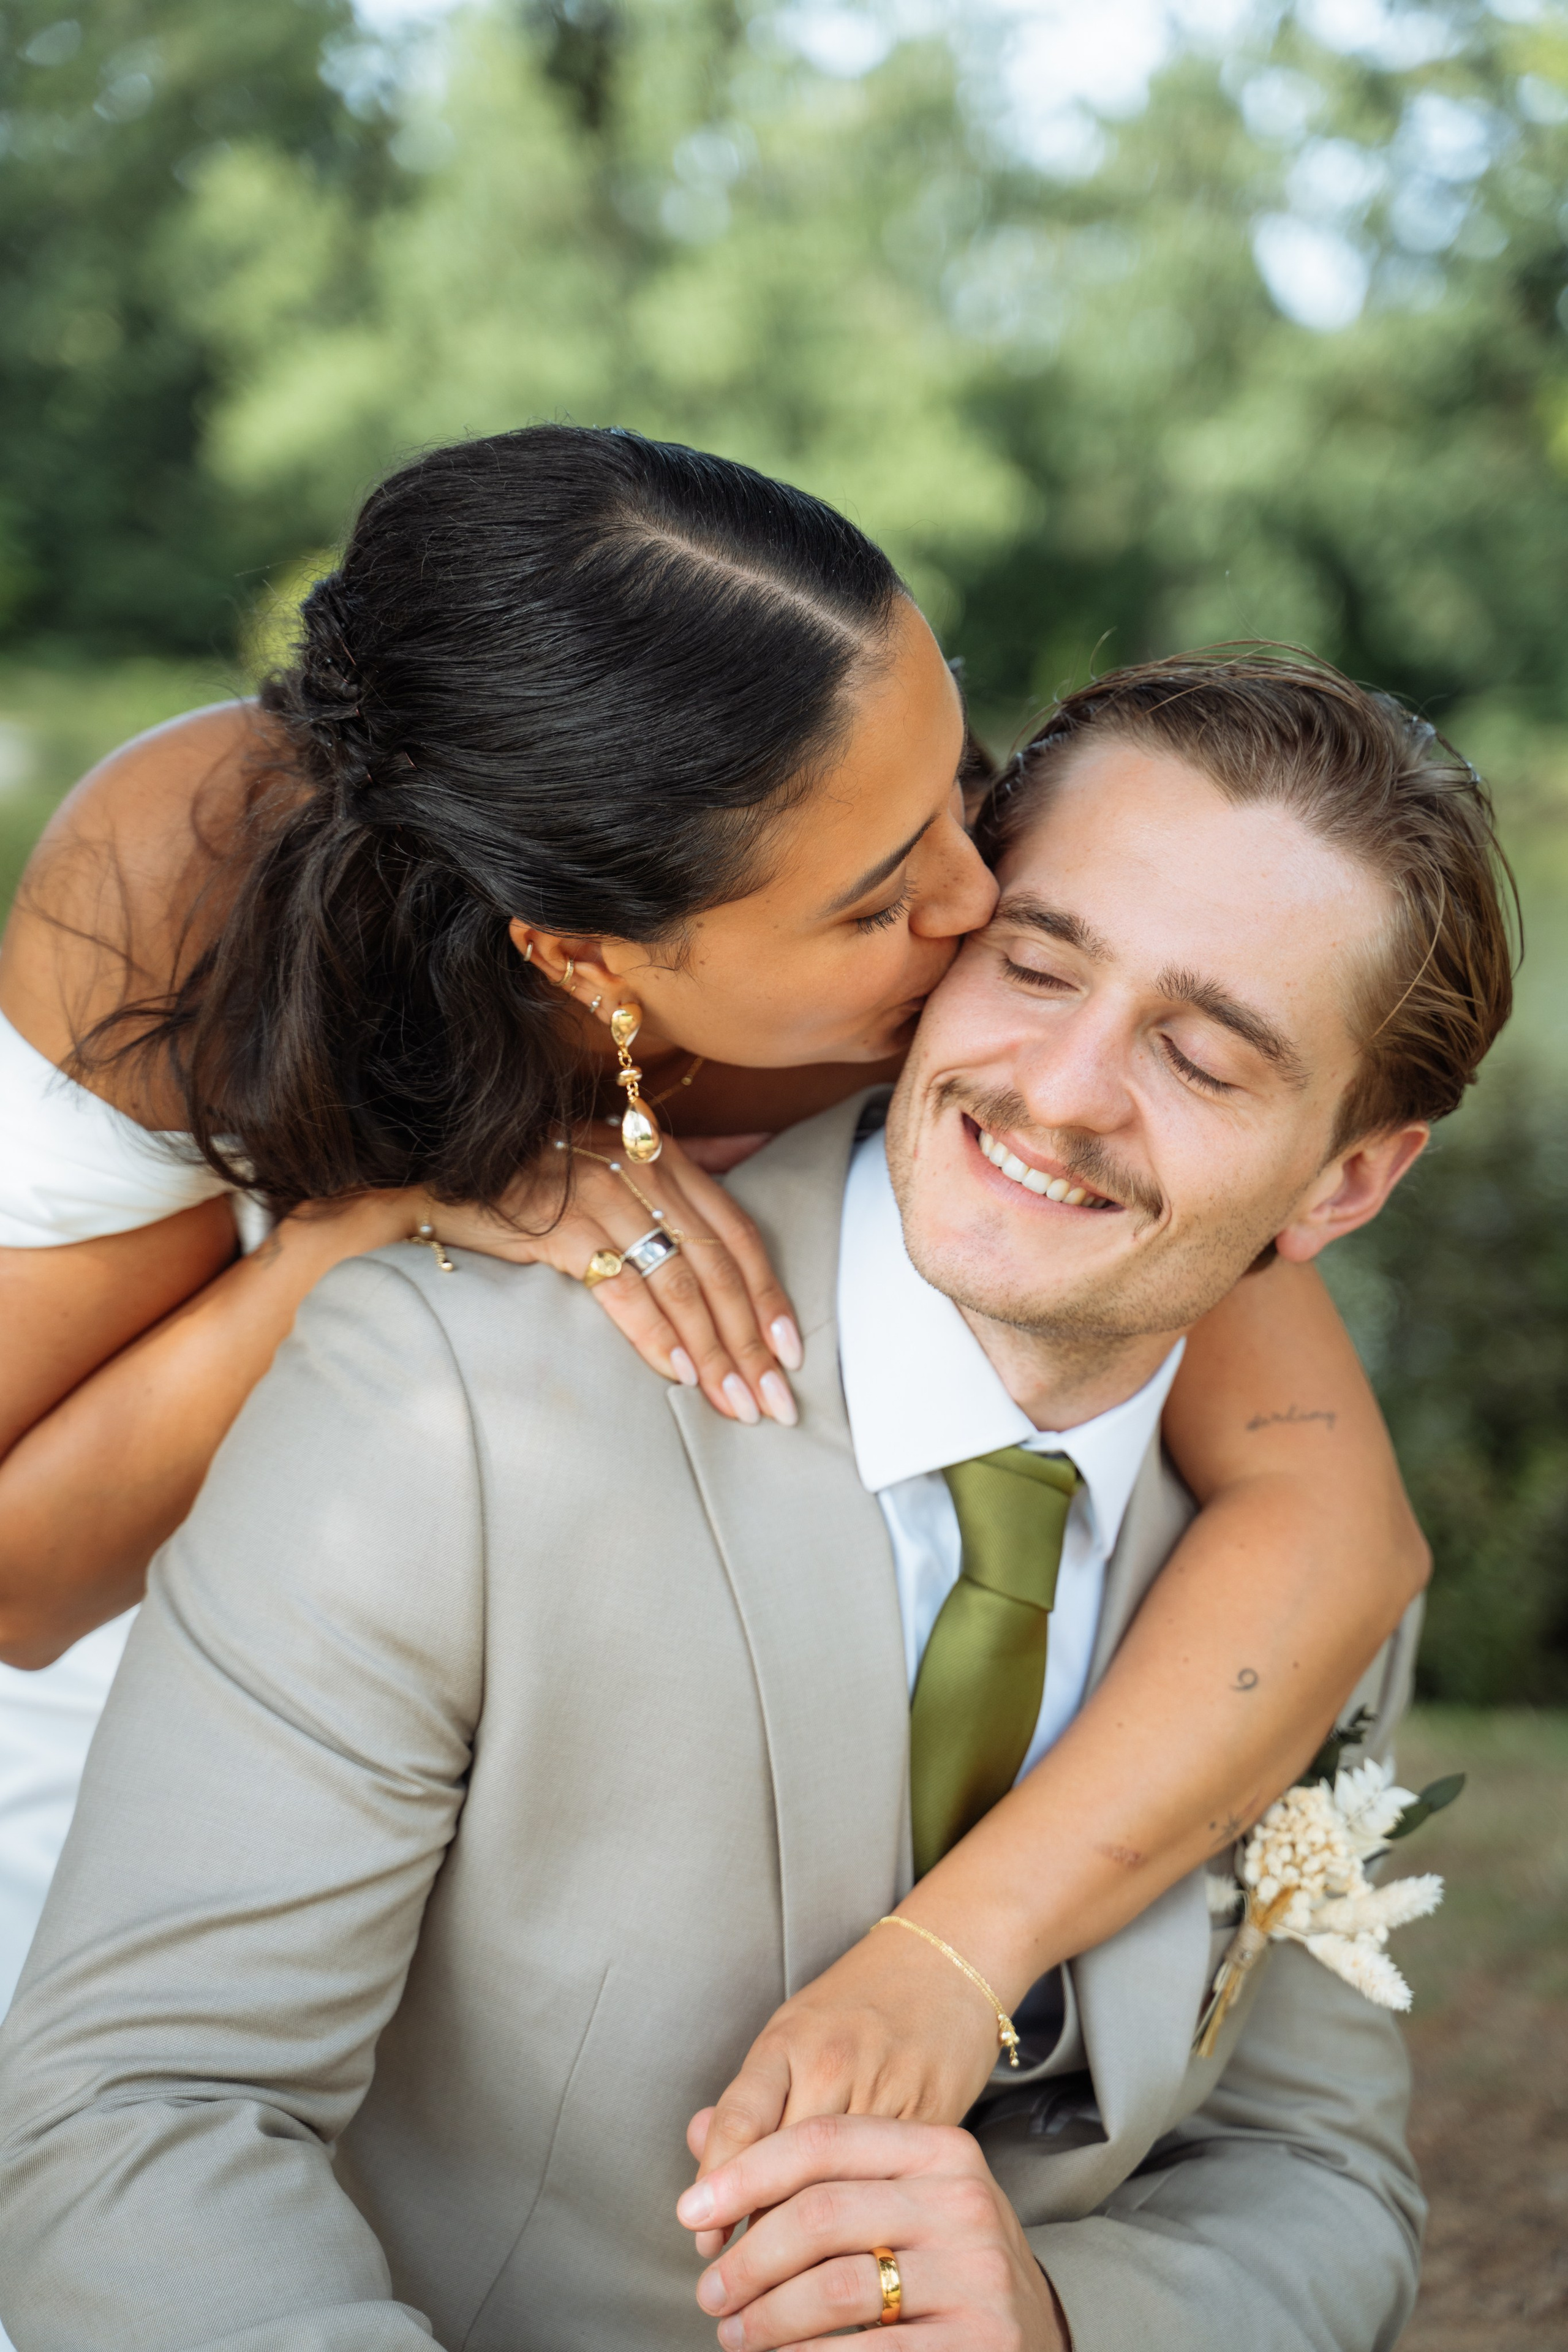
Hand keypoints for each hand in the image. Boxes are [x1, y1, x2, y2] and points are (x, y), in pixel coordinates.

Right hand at [414, 1129, 801, 1424]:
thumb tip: (752, 1145)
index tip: (793, 1353)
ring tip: (734, 1402)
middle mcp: (643, 1170)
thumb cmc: (540, 1175)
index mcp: (666, 1156)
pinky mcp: (563, 1228)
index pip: (737, 1234)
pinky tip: (676, 1374)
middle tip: (774, 1400)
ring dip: (712, 1352)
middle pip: (718, 1268)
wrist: (445, 1175)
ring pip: (679, 1285)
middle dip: (752, 1342)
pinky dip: (654, 1336)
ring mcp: (604, 1197)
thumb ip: (690, 1159)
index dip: (771, 1297)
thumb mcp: (619, 1152)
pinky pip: (623, 1290)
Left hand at [677, 2114, 1069, 2350]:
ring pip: (835, 2289)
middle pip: (821, 2214)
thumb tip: (698, 2132)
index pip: (824, 2143)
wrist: (1029, 2340)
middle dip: (748, 2259)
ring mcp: (977, 2274)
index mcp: (942, 2149)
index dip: (746, 2175)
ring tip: (735, 2335)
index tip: (690, 2213)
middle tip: (710, 2294)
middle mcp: (965, 2202)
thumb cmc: (941, 2264)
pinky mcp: (978, 2342)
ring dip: (766, 2319)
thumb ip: (808, 2165)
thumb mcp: (895, 2199)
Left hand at [687, 1925, 1002, 2256]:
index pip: (739, 2123)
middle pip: (785, 2167)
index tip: (699, 2234)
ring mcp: (888, 2093)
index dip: (715, 2188)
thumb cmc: (860, 2001)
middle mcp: (835, 2066)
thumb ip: (749, 2095)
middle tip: (736, 2277)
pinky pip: (888, 2189)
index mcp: (790, 2043)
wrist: (948, 1963)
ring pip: (837, 2186)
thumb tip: (699, 2151)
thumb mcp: (792, 2032)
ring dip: (808, 2241)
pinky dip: (864, 2226)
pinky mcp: (933, 2122)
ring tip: (782, 2281)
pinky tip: (849, 2251)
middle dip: (757, 2228)